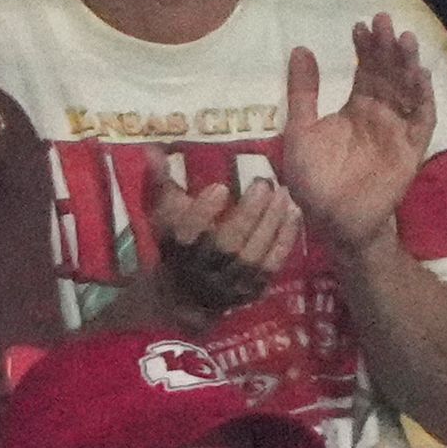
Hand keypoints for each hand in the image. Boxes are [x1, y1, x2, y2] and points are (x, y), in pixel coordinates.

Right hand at [155, 171, 305, 315]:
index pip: (189, 232)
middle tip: (263, 184)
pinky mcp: (253, 288)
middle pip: (227, 244)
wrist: (185, 298)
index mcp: (178, 249)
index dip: (203, 211)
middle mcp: (204, 269)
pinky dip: (285, 238)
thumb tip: (152, 149)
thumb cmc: (176, 246)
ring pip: (253, 254)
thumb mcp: (164, 218)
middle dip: (247, 214)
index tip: (220, 187)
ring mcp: (230, 282)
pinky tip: (294, 211)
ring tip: (283, 193)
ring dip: (271, 222)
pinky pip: (273, 264)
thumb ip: (162, 183)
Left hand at [276, 19, 436, 258]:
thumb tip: (301, 48)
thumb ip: (303, 91)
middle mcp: (380, 115)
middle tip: (385, 21)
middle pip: (389, 74)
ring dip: (408, 65)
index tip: (360, 26)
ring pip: (408, 91)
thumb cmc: (313, 180)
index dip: (365, 49)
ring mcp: (397, 131)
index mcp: (356, 108)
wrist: (331, 221)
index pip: (365, 70)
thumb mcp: (300, 130)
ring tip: (404, 39)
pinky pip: (421, 120)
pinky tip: (420, 76)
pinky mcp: (411, 150)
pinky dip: (423, 98)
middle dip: (388, 48)